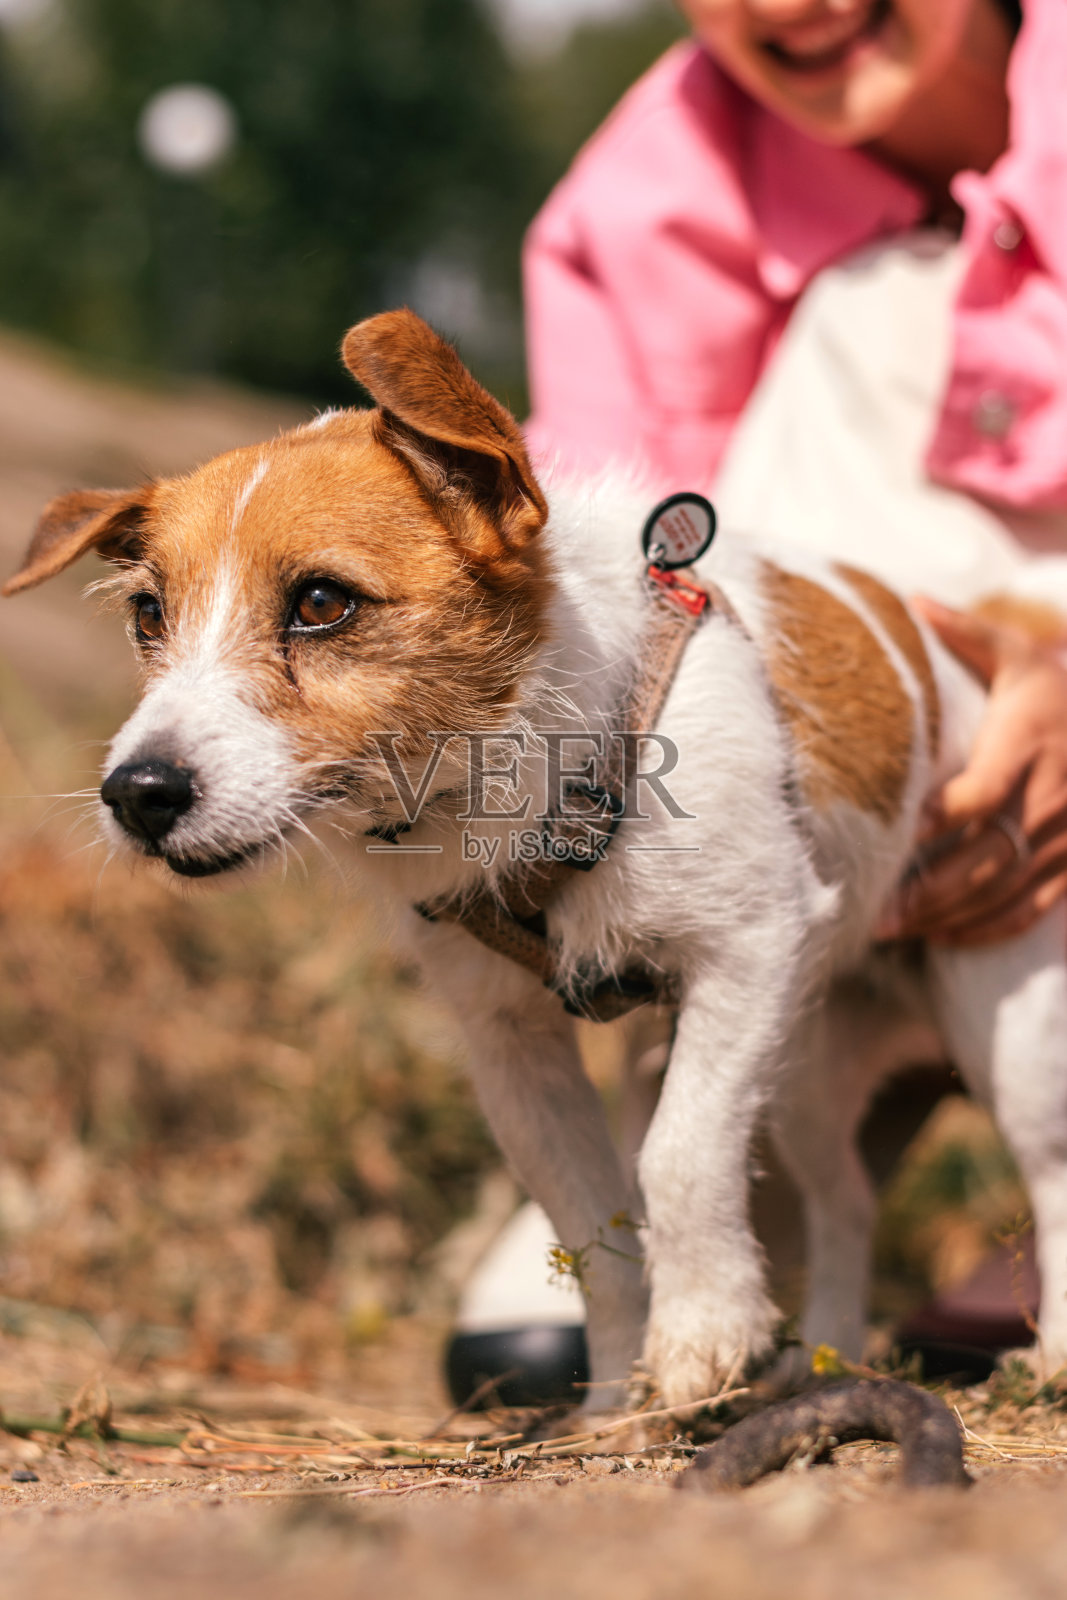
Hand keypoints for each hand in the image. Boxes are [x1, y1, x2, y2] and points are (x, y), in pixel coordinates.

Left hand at [878, 597, 1066, 945]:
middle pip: (984, 858)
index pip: (980, 795)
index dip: (936, 820)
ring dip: (945, 917)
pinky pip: (1028, 910)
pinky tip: (941, 936)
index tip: (890, 838)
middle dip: (928, 889)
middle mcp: (1047, 801)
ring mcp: (1063, 841)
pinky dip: (984, 929)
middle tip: (873, 909)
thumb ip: (968, 633)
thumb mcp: (1020, 656)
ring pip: (1002, 892)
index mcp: (1027, 748)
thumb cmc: (1058, 691)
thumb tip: (914, 602)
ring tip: (889, 930)